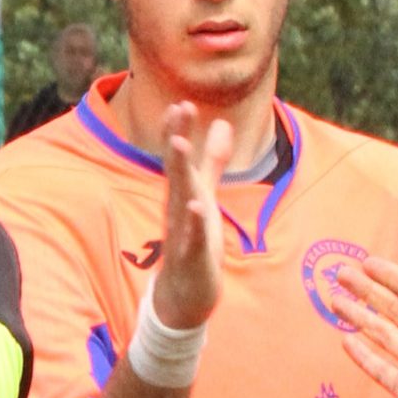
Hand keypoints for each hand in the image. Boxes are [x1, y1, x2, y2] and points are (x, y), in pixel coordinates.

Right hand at [154, 101, 234, 331]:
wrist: (183, 295)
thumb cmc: (194, 244)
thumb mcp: (206, 197)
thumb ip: (213, 162)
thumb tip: (222, 124)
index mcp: (184, 195)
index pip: (179, 159)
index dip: (180, 132)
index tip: (182, 102)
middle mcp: (178, 210)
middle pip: (176, 171)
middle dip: (176, 140)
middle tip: (177, 110)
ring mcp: (181, 233)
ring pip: (180, 199)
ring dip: (180, 172)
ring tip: (180, 144)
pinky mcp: (190, 257)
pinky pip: (190, 237)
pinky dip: (193, 221)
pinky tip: (197, 205)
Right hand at [329, 252, 397, 397]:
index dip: (390, 275)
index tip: (366, 262)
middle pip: (393, 308)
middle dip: (366, 290)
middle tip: (340, 274)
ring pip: (382, 335)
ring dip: (358, 316)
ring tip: (334, 301)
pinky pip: (380, 369)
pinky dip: (362, 356)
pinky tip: (345, 342)